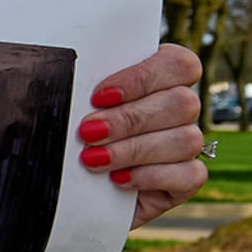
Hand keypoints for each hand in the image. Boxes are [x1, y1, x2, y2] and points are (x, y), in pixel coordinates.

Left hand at [84, 44, 206, 226]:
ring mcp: (186, 144)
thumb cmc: (67, 134)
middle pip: (183, 103)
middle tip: (88, 132)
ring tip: (93, 158)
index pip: (178, 63)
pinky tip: (118, 179)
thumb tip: (61, 70)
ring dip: (135, 149)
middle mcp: (179, 108)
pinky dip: (150, 176)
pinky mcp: (185, 180)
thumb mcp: (66, 104)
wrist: (66, 187)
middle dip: (130, 119)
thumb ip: (78, 83)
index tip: (99, 96)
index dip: (143, 78)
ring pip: (187, 139)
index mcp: (159, 77)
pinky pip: (190, 175)